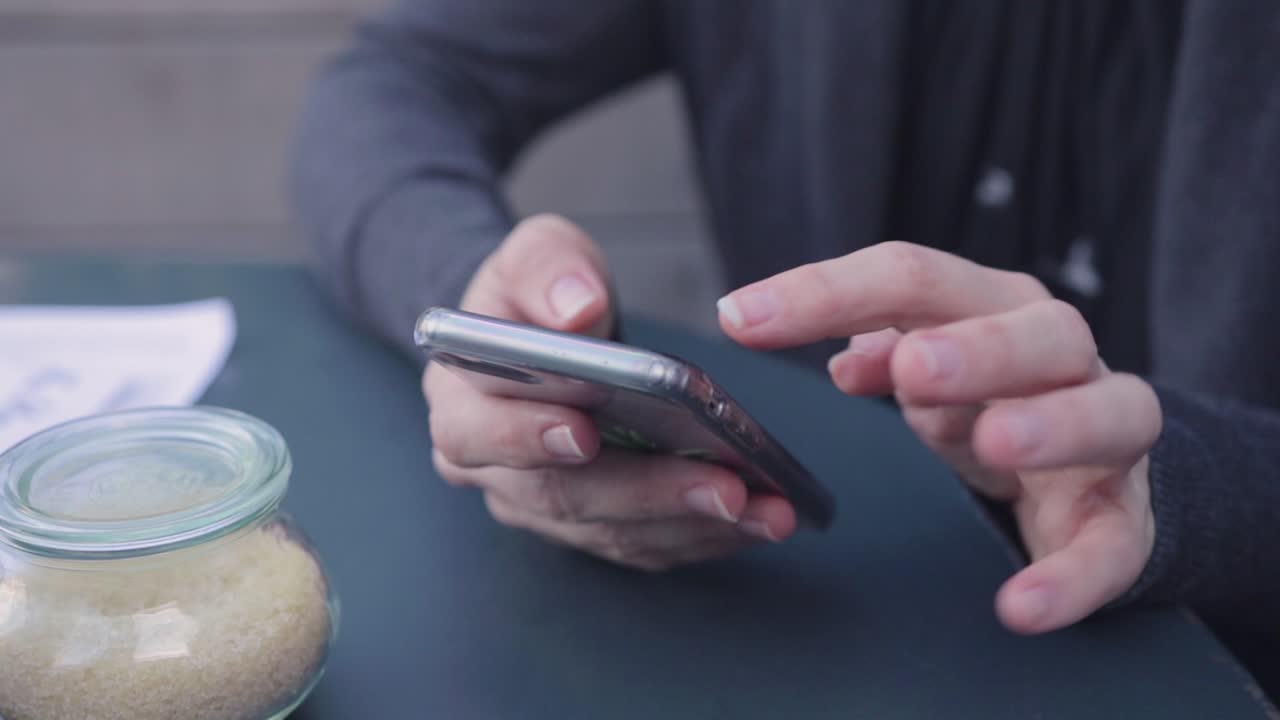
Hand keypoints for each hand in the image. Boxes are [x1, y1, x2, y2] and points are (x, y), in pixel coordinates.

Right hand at [425, 215, 795, 570]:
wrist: (549, 335)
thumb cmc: (540, 296)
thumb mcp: (539, 255)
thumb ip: (549, 269)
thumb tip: (577, 309)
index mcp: (461, 402)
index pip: (475, 434)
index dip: (526, 438)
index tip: (585, 431)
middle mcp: (492, 471)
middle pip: (560, 497)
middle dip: (647, 493)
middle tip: (723, 486)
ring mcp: (542, 508)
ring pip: (611, 531)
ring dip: (691, 524)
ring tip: (764, 508)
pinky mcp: (591, 527)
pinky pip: (646, 546)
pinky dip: (704, 536)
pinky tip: (759, 519)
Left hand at [717, 241, 1160, 631]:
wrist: (1094, 459)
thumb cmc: (991, 395)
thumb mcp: (928, 367)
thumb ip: (882, 349)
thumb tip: (843, 360)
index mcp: (992, 305)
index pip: (912, 278)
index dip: (825, 292)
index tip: (740, 318)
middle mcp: (1059, 355)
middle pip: (1034, 332)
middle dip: (977, 348)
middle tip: (914, 369)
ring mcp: (1105, 432)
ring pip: (1109, 412)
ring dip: (1051, 426)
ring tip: (995, 443)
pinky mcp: (1123, 516)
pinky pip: (1112, 544)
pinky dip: (1072, 577)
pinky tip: (1020, 605)